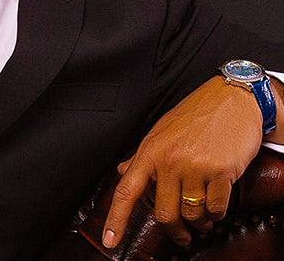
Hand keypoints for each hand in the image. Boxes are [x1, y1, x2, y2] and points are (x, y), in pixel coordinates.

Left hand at [102, 76, 263, 248]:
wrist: (230, 99)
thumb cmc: (194, 115)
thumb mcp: (161, 132)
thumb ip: (141, 157)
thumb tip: (121, 172)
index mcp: (150, 150)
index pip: (126, 190)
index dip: (115, 219)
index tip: (109, 241)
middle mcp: (169, 159)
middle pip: (163, 213)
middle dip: (174, 231)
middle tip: (182, 237)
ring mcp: (194, 166)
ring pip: (192, 214)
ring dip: (199, 223)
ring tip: (203, 218)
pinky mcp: (221, 171)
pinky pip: (216, 208)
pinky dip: (217, 214)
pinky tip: (217, 205)